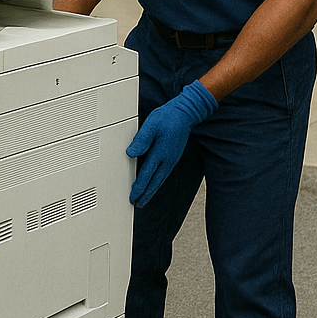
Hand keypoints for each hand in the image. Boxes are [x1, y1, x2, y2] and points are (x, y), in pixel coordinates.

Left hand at [127, 80, 217, 207]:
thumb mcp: (151, 125)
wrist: (186, 113)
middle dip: (145, 195)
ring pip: (159, 180)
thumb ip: (141, 140)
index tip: (133, 198)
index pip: (147, 176)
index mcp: (160, 153)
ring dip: (151, 190)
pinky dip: (157, 182)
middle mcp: (167, 160)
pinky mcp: (173, 157)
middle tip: (137, 204)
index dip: (139, 189)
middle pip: (154, 183)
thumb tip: (131, 153)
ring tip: (144, 198)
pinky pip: (163, 174)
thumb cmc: (168, 117)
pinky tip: (153, 183)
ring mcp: (171, 159)